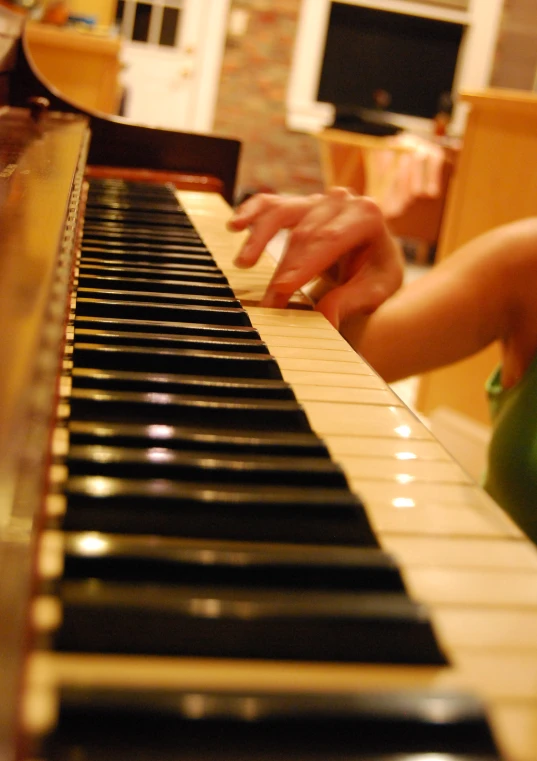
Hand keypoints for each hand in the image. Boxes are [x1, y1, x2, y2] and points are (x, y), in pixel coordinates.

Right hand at [227, 187, 403, 328]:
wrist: (376, 256)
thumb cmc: (376, 272)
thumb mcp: (375, 291)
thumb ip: (351, 301)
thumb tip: (327, 320)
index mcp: (367, 216)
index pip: (329, 240)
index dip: (304, 264)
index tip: (283, 287)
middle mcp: (342, 201)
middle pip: (304, 235)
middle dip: (283, 270)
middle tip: (269, 304)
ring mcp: (318, 200)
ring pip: (283, 215)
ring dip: (259, 238)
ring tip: (243, 264)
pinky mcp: (299, 204)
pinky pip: (271, 204)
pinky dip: (252, 213)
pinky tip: (235, 225)